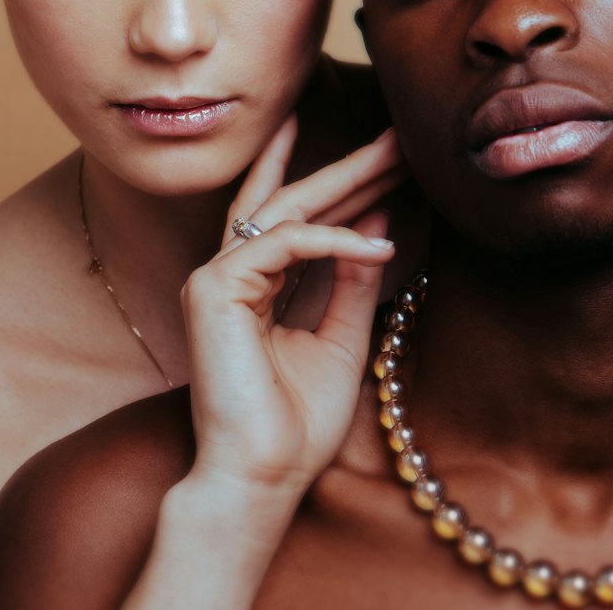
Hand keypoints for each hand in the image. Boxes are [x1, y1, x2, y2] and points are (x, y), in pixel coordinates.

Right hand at [182, 121, 404, 494]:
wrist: (263, 478)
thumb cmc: (297, 423)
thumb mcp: (343, 339)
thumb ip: (352, 282)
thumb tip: (376, 223)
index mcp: (255, 283)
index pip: (297, 214)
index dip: (342, 181)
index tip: (385, 153)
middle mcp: (231, 271)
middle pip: (294, 198)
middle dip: (350, 165)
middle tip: (395, 132)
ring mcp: (217, 276)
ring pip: (288, 207)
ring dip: (347, 179)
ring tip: (397, 156)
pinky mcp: (215, 289)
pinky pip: (284, 244)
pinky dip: (334, 241)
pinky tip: (377, 246)